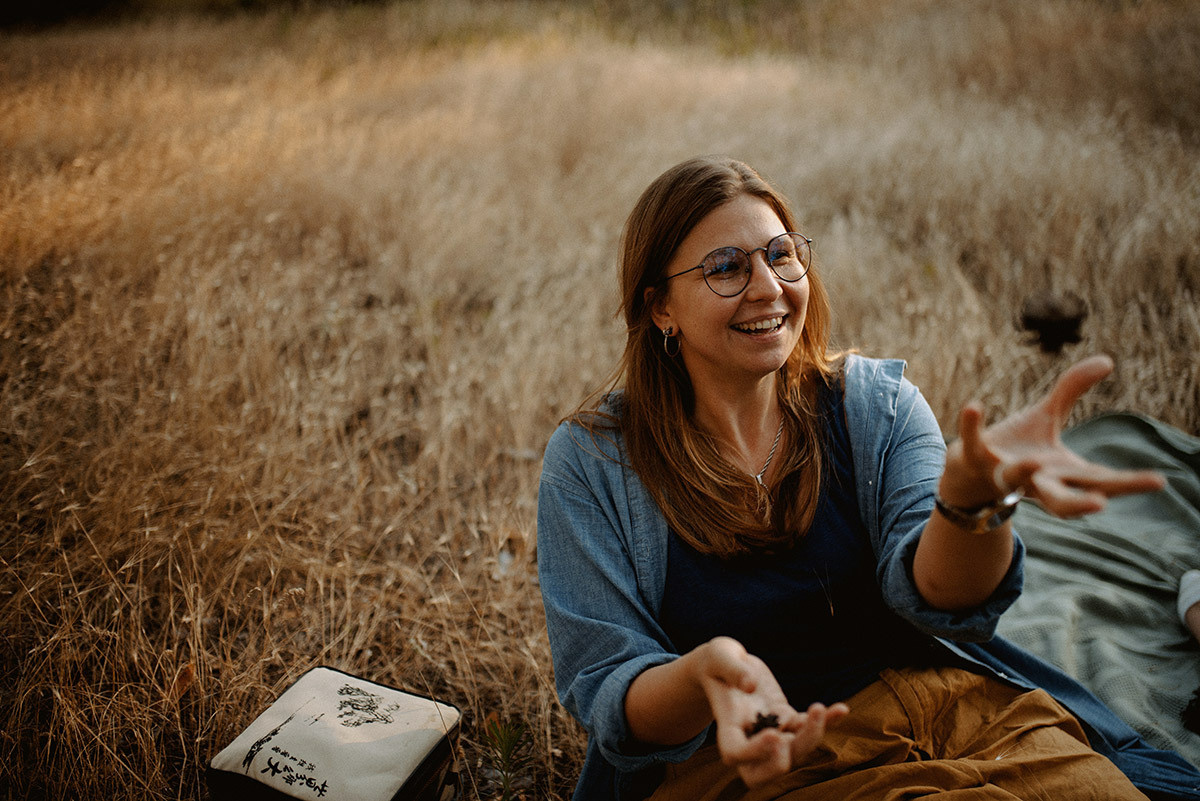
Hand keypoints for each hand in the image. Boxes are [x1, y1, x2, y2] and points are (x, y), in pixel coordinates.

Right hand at [698, 637, 847, 786]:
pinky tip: (841, 709)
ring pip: (794, 753)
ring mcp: (771, 731)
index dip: (755, 753)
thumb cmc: (717, 661)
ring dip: (811, 737)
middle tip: (791, 732)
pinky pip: (809, 729)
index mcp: (727, 725)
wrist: (727, 666)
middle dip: (786, 758)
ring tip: (820, 708)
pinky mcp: (787, 720)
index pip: (735, 754)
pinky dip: (827, 722)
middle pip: (768, 769)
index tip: (775, 733)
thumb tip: (751, 685)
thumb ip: (732, 668)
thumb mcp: (718, 655)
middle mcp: (750, 737)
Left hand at [943, 354, 1165, 515]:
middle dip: (1077, 504)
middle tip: (1100, 504)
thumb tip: (1107, 360)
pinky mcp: (974, 458)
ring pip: (1014, 479)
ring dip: (1025, 471)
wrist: (969, 470)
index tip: (1159, 480)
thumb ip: (1072, 390)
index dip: (1130, 484)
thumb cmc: (1018, 447)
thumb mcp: (1047, 416)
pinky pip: (971, 444)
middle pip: (1060, 502)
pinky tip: (973, 405)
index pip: (1101, 483)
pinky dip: (970, 426)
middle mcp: (1035, 481)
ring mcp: (1003, 473)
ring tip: (1036, 460)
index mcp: (1061, 474)